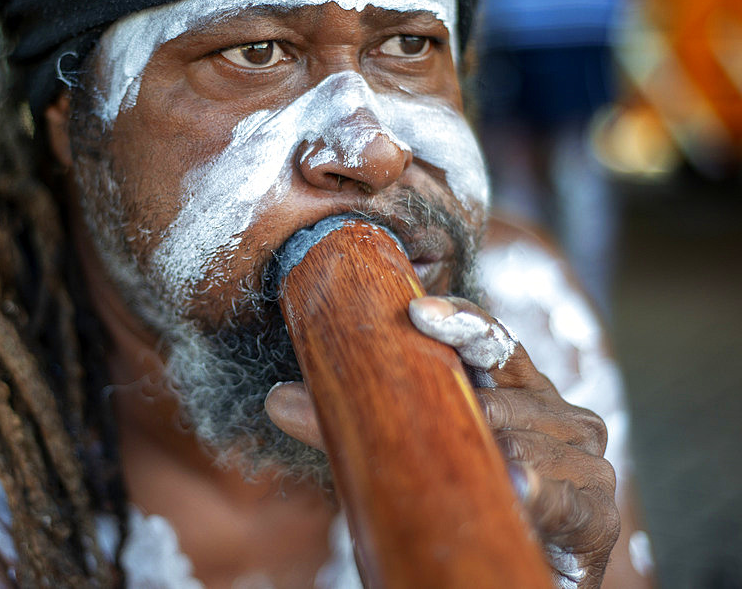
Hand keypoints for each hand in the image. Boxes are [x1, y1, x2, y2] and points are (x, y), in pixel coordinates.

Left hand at [265, 295, 619, 588]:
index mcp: (512, 387)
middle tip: (440, 417)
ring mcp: (582, 460)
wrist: (502, 572)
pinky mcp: (596, 513)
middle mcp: (555, 413)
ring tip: (492, 463)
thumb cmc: (457, 504)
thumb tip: (278, 398)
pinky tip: (520, 488)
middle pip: (512, 391)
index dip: (460, 321)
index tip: (418, 314)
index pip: (489, 340)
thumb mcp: (401, 461)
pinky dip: (543, 491)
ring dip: (508, 450)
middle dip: (471, 404)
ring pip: (539, 439)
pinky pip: (571, 497)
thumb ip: (352, 427)